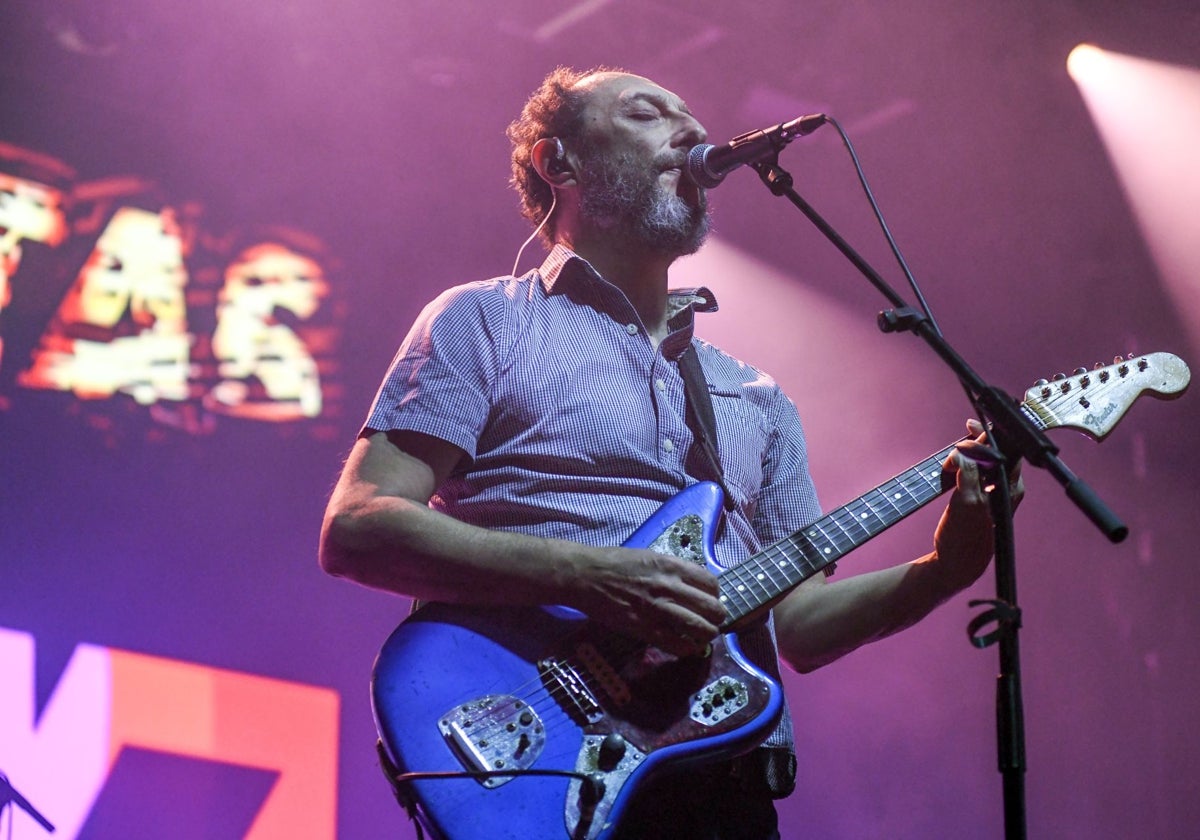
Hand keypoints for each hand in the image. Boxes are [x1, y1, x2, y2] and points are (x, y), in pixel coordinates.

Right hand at [567, 545, 725, 656]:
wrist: (586, 575)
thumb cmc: (615, 563)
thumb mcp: (650, 556)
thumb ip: (673, 570)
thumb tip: (692, 584)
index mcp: (671, 566)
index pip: (712, 583)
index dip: (714, 595)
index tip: (709, 600)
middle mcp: (669, 587)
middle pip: (713, 608)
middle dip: (716, 617)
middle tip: (710, 621)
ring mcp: (657, 609)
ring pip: (701, 629)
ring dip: (706, 635)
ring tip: (701, 636)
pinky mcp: (644, 628)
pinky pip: (677, 645)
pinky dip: (686, 649)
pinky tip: (684, 646)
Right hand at [931, 420, 1024, 592]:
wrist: (957, 564)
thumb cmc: (964, 538)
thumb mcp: (966, 502)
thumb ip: (967, 474)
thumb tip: (962, 453)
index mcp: (1009, 487)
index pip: (1005, 451)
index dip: (990, 434)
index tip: (973, 424)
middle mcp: (1006, 489)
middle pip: (997, 453)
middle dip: (980, 439)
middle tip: (967, 428)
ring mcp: (994, 494)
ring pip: (986, 463)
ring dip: (973, 451)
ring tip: (960, 446)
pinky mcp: (981, 500)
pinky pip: (977, 473)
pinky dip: (966, 464)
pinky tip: (954, 464)